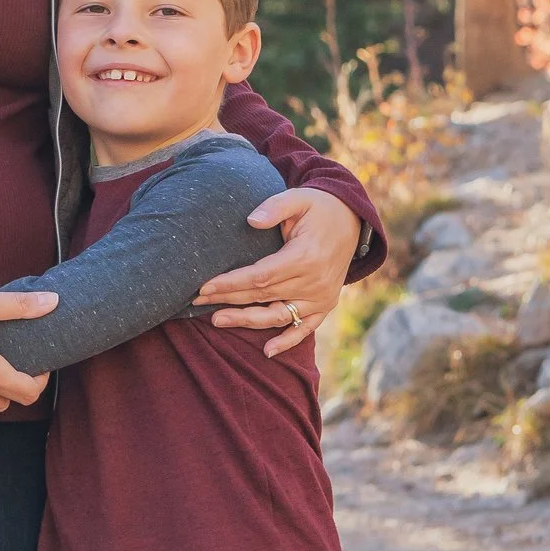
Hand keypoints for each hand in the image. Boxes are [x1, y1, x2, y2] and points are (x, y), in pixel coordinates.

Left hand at [197, 185, 358, 355]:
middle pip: (263, 296)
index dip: (231, 283)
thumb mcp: (298, 198)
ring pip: (279, 315)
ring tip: (217, 320)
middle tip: (197, 301)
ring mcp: (321, 297)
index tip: (204, 286)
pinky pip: (305, 328)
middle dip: (228, 299)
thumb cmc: (318, 208)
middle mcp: (314, 282)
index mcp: (305, 257)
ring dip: (247, 320)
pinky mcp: (325, 304)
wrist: (352, 222)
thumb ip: (274, 207)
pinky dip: (288, 341)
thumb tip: (251, 220)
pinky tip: (267, 351)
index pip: (260, 276)